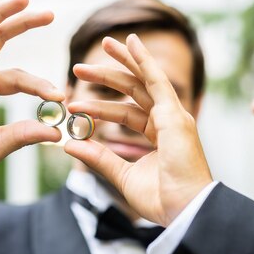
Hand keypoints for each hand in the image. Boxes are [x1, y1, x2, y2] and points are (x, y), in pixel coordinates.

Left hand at [63, 34, 212, 225]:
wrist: (185, 210)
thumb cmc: (162, 199)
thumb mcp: (122, 176)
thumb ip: (99, 157)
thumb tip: (69, 143)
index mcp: (159, 135)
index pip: (128, 111)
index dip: (102, 105)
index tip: (77, 102)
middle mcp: (168, 121)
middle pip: (135, 89)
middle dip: (108, 75)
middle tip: (80, 67)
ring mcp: (173, 115)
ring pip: (144, 79)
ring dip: (123, 60)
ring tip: (102, 44)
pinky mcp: (174, 114)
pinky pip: (156, 80)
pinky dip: (143, 60)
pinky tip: (131, 43)